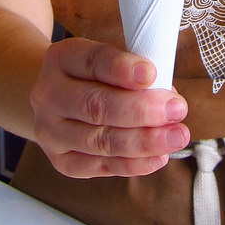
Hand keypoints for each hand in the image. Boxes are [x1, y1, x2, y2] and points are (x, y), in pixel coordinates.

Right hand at [30, 36, 189, 177]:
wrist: (58, 98)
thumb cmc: (95, 76)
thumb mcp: (108, 58)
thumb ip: (133, 71)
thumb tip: (167, 95)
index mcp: (61, 59)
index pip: (91, 61)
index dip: (121, 68)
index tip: (152, 74)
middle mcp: (48, 95)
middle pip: (95, 105)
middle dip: (141, 110)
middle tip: (177, 109)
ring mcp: (50, 131)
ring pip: (99, 140)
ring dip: (144, 141)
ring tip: (176, 136)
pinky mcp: (61, 160)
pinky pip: (99, 166)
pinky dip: (132, 164)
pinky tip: (158, 157)